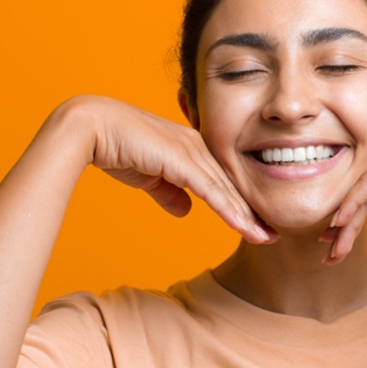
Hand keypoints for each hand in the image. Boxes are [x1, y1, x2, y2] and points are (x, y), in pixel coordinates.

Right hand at [62, 95, 275, 243]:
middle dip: (253, 212)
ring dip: (247, 216)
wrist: (93, 129)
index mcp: (192, 148)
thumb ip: (169, 193)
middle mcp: (198, 146)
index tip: (257, 225)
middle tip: (274, 234)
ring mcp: (192, 151)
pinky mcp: (183, 159)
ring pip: (227, 190)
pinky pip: (212, 190)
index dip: (240, 204)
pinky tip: (244, 227)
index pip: (222, 181)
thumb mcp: (149, 176)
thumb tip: (186, 211)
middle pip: (232, 185)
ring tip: (266, 238)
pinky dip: (230, 210)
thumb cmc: (117, 147)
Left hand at [327, 104, 366, 262]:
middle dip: (344, 227)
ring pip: (359, 198)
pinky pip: (364, 189)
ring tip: (330, 251)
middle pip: (361, 198)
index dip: (357, 218)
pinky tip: (337, 224)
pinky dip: (350, 207)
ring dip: (344, 227)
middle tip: (328, 251)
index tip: (343, 239)